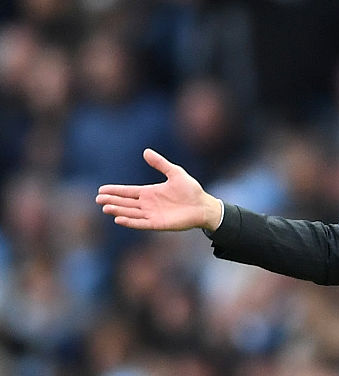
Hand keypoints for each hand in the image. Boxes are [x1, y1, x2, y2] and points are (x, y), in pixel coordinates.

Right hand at [95, 149, 222, 231]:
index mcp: (149, 192)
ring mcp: (152, 214)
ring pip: (130, 213)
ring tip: (106, 208)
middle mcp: (148, 204)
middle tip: (98, 199)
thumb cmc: (191, 190)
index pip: (128, 192)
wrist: (203, 206)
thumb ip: (160, 163)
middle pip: (125, 203)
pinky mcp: (158, 223)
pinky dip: (130, 221)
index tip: (101, 190)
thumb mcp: (175, 172)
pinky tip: (119, 219)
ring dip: (118, 211)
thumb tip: (146, 151)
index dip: (115, 191)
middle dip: (112, 201)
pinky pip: (141, 223)